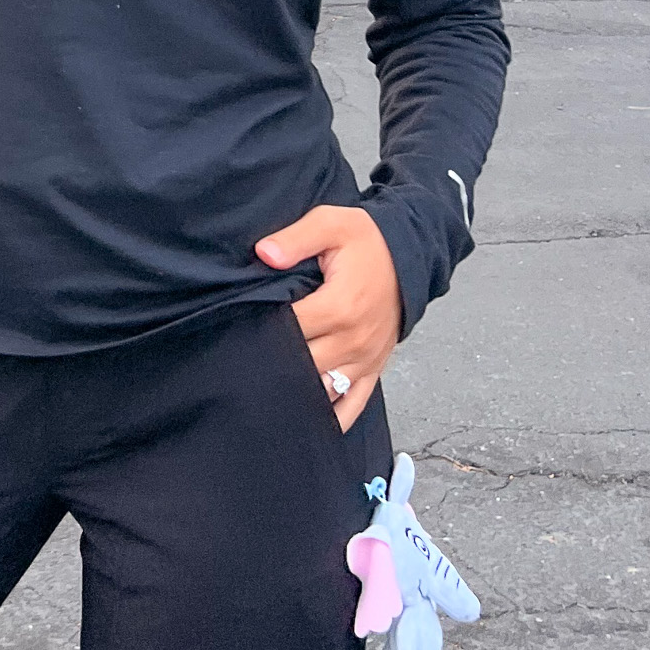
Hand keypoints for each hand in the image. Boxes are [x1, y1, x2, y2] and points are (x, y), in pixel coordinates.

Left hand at [256, 205, 400, 431]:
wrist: (410, 254)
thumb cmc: (367, 240)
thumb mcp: (331, 223)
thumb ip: (295, 239)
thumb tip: (264, 254)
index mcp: (340, 306)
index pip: (290, 330)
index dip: (261, 332)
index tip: (239, 329)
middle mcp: (353, 340)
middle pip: (302, 366)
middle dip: (272, 365)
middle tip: (240, 366)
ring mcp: (364, 360)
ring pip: (322, 392)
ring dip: (295, 395)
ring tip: (262, 397)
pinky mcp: (373, 370)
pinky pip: (353, 405)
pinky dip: (332, 421)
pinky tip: (306, 426)